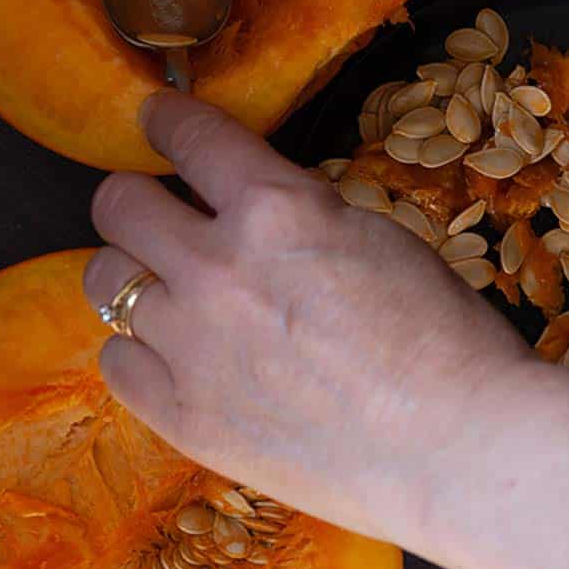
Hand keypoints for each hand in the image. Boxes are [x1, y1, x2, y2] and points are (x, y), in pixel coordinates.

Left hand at [84, 92, 568, 568]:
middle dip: (134, 201)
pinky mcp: (180, 413)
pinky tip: (175, 358)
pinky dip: (139, 353)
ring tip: (166, 293)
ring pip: (105, 281)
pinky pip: (116, 360)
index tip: (156, 118)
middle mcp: (215, 268)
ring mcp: (190, 344)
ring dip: (131, 277)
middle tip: (154, 218)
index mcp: (276, 210)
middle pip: (116, 205)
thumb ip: (291, 212)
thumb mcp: (371, 235)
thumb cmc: (442, 341)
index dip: (165, 120)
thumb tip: (238, 200)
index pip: (188, 135)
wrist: (463, 451)